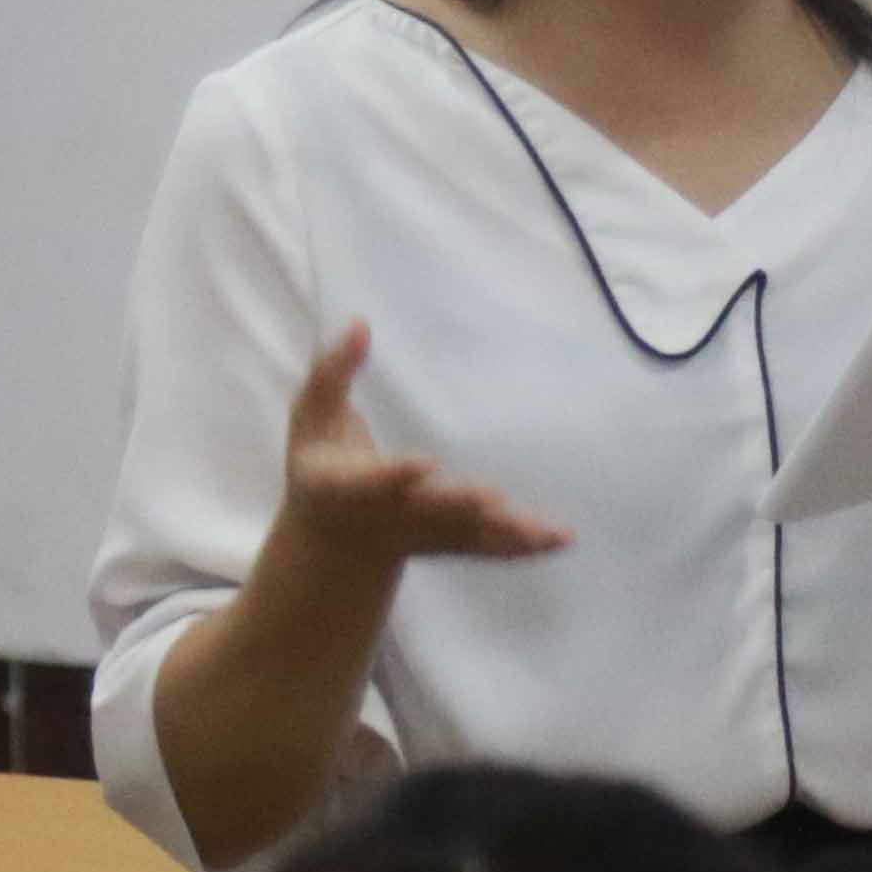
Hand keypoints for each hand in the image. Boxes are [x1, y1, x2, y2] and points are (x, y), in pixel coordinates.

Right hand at [275, 325, 568, 574]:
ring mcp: (423, 536)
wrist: (335, 539)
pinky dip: (522, 546)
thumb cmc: (320, 465)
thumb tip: (360, 323)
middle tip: (491, 497)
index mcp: (348, 488)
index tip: (425, 464)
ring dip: (506, 534)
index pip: (373, 482)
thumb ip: (332, 373)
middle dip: (459, 505)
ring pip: (466, 537)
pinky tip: (560, 538)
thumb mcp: (311, 419)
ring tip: (548, 531)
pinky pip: (488, 548)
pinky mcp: (450, 545)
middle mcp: (389, 518)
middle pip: (428, 514)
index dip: (396, 475)